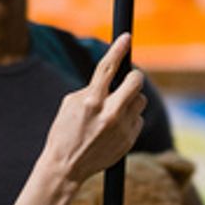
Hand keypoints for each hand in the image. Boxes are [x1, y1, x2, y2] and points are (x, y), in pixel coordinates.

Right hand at [42, 33, 147, 184]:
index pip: (108, 67)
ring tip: (115, 110)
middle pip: (136, 82)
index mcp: (90, 101)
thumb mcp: (70, 104)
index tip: (126, 37)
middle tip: (127, 80)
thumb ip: (92, 89)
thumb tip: (112, 77)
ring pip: (140, 100)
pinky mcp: (129, 140)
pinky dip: (129, 119)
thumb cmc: (64, 132)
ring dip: (131, 100)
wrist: (66, 167)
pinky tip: (114, 127)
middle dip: (133, 77)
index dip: (118, 49)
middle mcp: (109, 113)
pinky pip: (138, 119)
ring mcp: (121, 127)